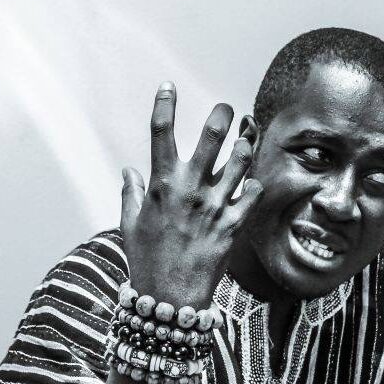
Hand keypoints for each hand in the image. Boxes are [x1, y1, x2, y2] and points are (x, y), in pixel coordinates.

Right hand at [120, 81, 262, 308]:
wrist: (170, 297)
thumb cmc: (146, 259)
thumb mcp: (130, 224)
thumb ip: (131, 193)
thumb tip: (128, 171)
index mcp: (162, 185)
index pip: (161, 133)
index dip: (164, 104)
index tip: (168, 86)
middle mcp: (191, 189)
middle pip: (212, 136)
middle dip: (222, 115)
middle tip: (227, 108)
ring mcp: (216, 205)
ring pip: (241, 160)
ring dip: (245, 145)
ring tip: (245, 141)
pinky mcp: (234, 224)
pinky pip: (255, 192)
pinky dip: (255, 185)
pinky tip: (251, 184)